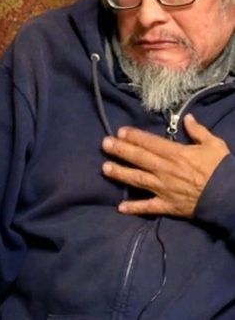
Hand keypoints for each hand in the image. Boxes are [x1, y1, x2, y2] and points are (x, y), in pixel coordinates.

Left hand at [101, 114, 228, 217]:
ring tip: (104, 168)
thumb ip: (198, 131)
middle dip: (120, 150)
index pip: (150, 143)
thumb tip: (188, 118)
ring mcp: (164, 189)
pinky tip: (120, 207)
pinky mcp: (168, 205)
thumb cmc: (222, 169)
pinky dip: (134, 208)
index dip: (134, 136)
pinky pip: (149, 207)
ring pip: (138, 179)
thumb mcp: (214, 145)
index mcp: (176, 154)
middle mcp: (165, 170)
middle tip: (104, 144)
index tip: (120, 131)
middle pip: (139, 158)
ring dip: (120, 174)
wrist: (231, 197)